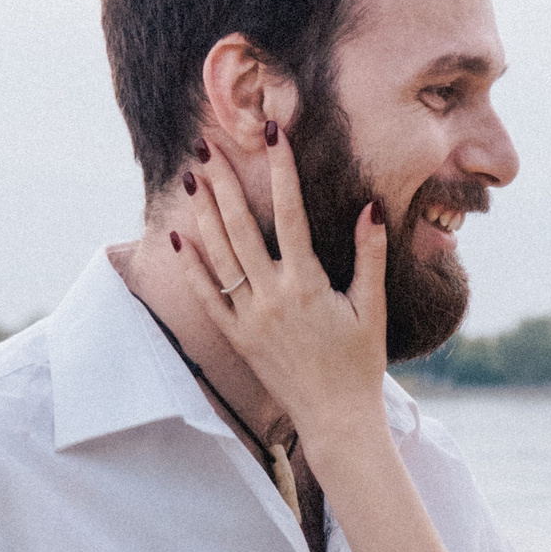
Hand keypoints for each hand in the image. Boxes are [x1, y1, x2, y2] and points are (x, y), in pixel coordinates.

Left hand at [179, 136, 388, 447]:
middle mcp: (273, 297)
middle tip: (206, 146)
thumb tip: (370, 207)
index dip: (282, 169)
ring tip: (191, 176)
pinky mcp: (237, 338)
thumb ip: (371, 255)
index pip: (291, 213)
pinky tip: (178, 236)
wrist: (336, 417)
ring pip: (219, 256)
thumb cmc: (360, 363)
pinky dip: (190, 267)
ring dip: (203, 214)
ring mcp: (250, 318)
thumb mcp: (372, 307)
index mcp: (308, 284)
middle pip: (241, 227)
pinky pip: (207, 297)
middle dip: (224, 182)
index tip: (273, 134)